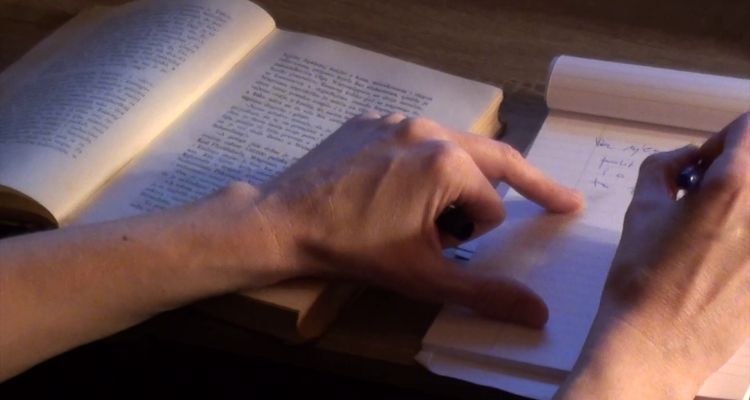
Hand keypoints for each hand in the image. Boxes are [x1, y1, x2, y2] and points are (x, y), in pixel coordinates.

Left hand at [240, 113, 582, 327]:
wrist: (284, 222)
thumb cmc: (354, 250)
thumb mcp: (423, 276)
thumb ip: (484, 292)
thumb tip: (538, 313)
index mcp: (447, 163)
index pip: (492, 204)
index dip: (477, 234)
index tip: (447, 248)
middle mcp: (428, 130)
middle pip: (493, 160)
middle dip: (524, 183)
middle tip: (561, 199)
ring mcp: (396, 119)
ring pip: (452, 148)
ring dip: (459, 178)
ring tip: (435, 208)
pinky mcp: (370, 120)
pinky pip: (415, 138)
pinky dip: (421, 162)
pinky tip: (396, 187)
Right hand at [556, 113, 749, 398]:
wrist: (656, 341)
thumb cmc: (644, 278)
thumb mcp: (642, 209)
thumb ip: (663, 168)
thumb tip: (683, 160)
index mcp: (734, 185)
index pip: (748, 128)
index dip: (721, 139)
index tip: (702, 163)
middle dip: (734, 170)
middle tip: (704, 193)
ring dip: (740, 204)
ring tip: (711, 228)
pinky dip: (742, 238)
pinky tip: (719, 258)